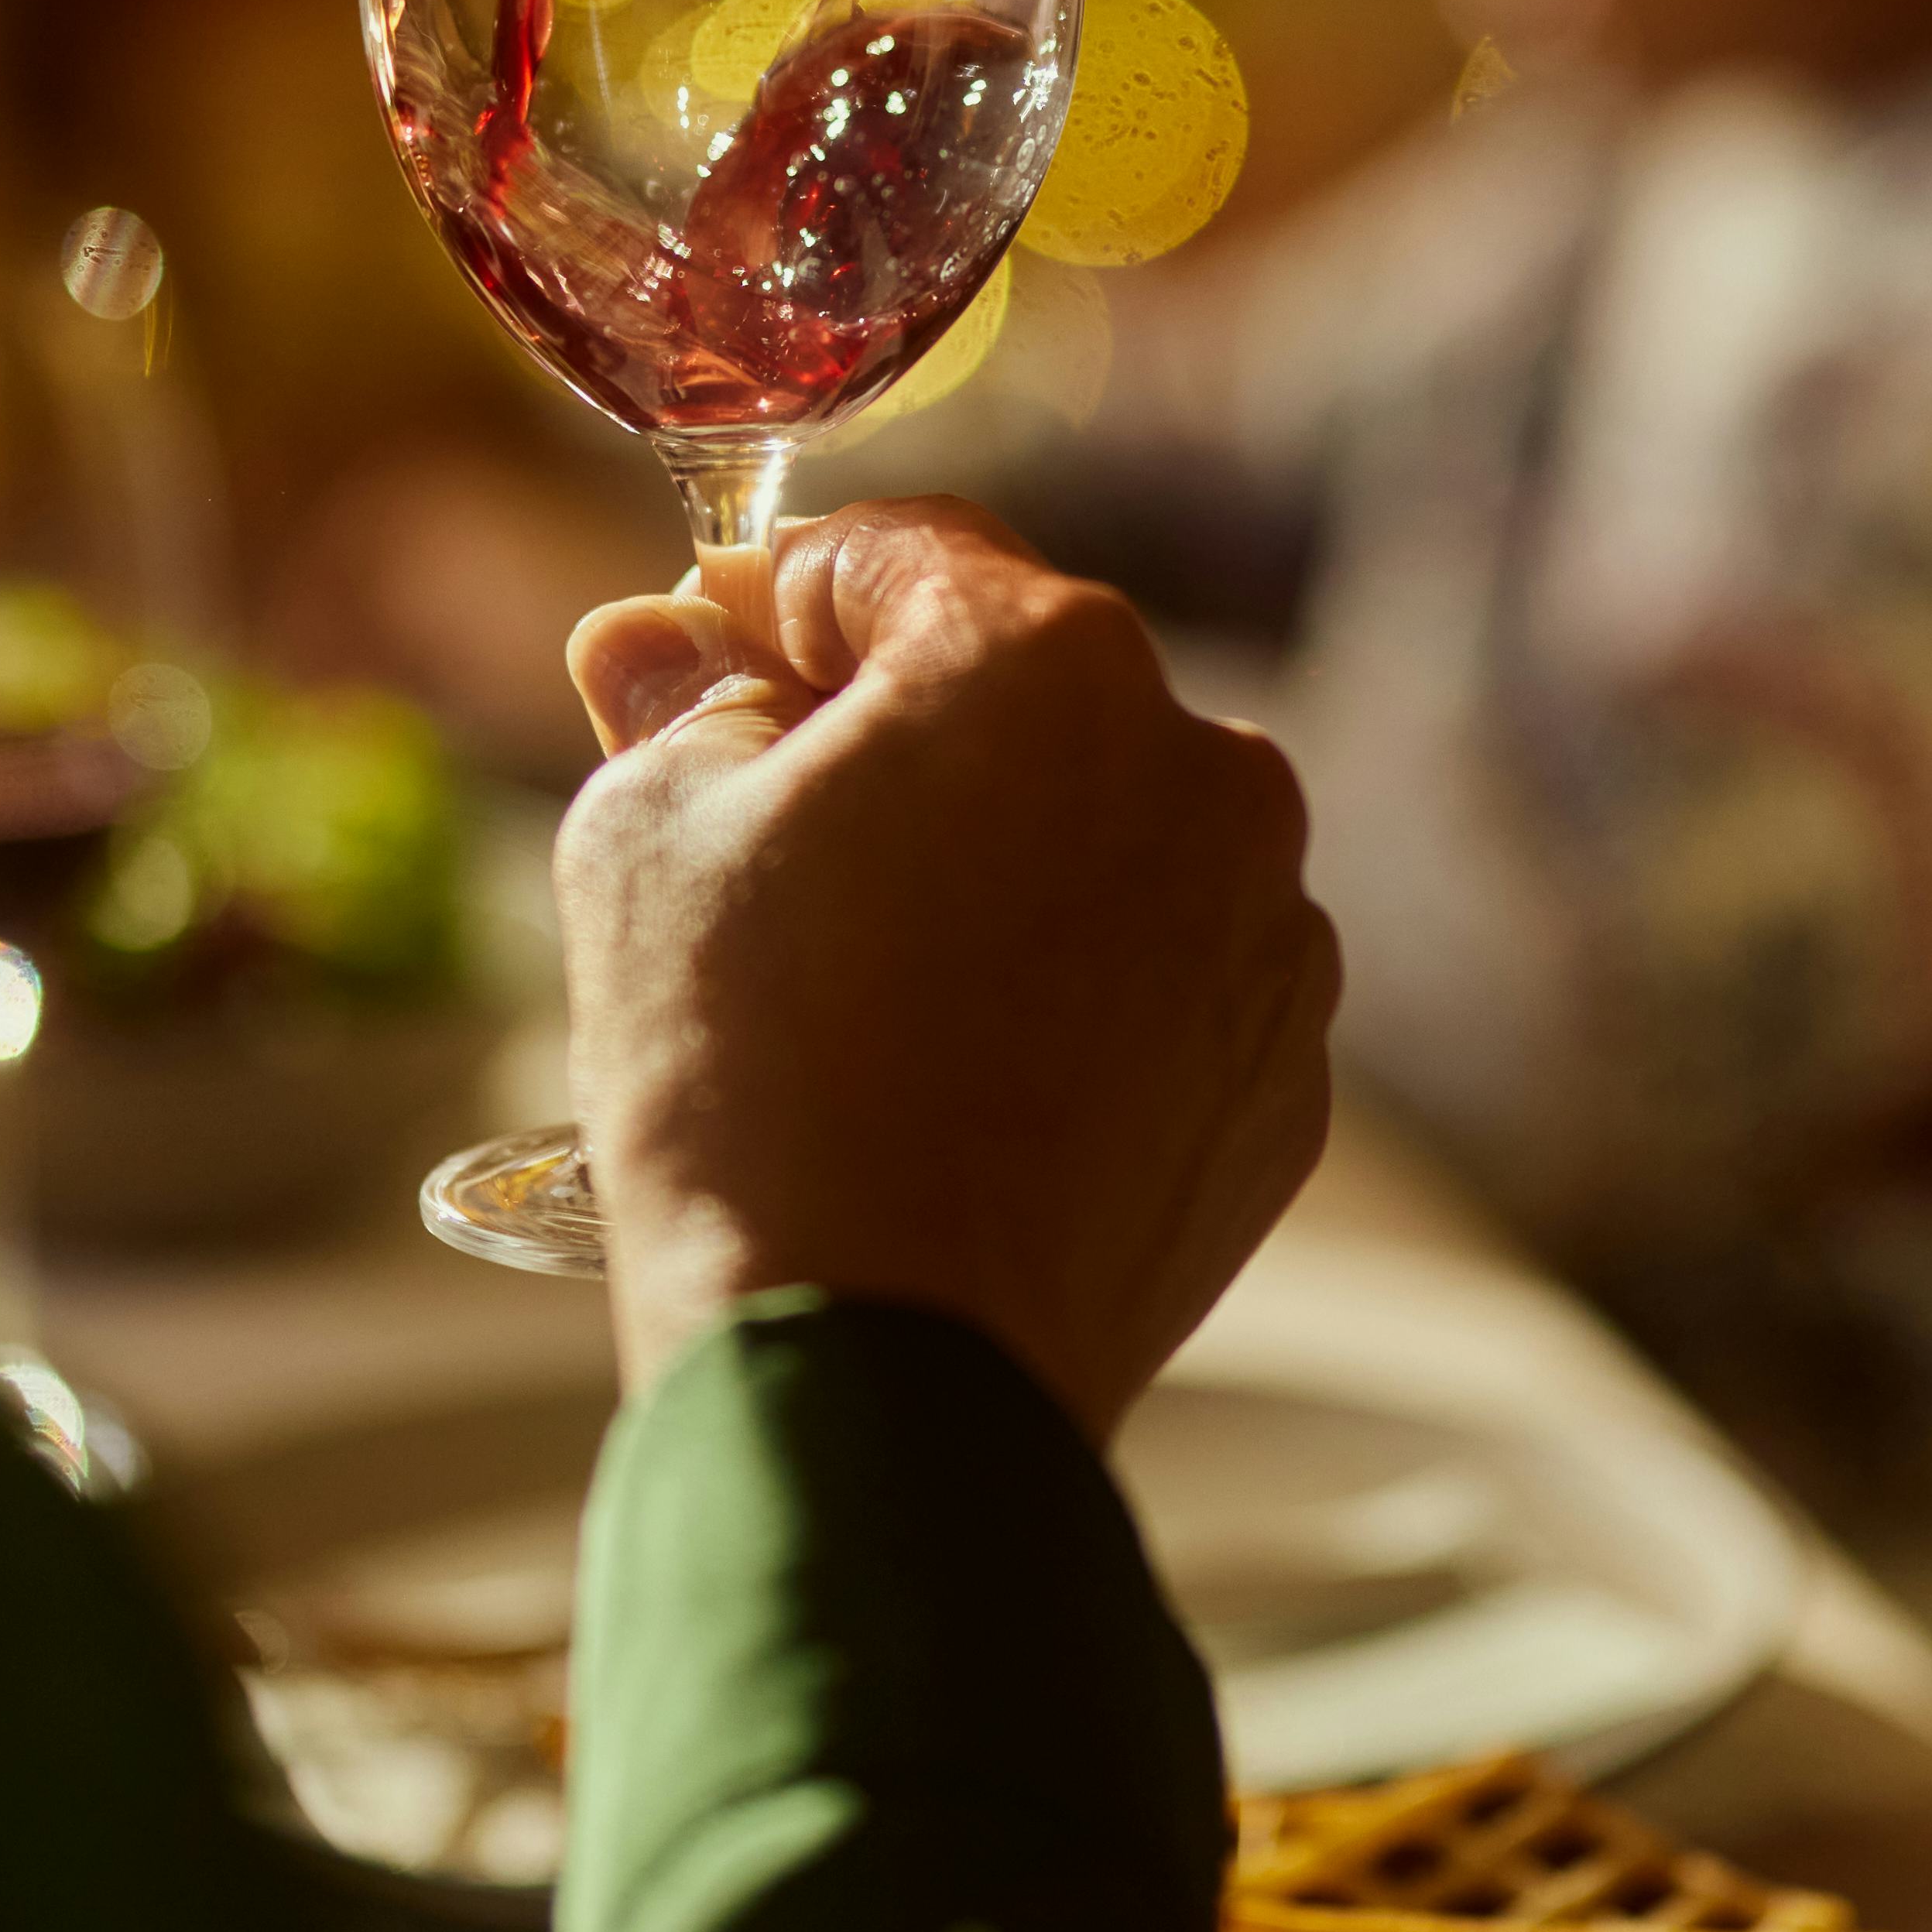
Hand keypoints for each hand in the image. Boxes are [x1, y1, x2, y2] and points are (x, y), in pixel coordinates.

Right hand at [554, 499, 1336, 1440]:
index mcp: (1048, 659)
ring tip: (866, 995)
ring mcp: (1269, 927)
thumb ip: (676, 701)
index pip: (892, 557)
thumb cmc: (744, 1082)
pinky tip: (962, 1084)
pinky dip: (1074, 997)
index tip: (704, 669)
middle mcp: (1204, 761)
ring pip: (1100, 834)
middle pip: (1016, 692)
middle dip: (892, 741)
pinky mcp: (1285, 1073)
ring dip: (995, 867)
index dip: (776, 605)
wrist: (880, 1374)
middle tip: (762, 847)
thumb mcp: (646, 841)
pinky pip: (1165, 977)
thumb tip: (661, 639)